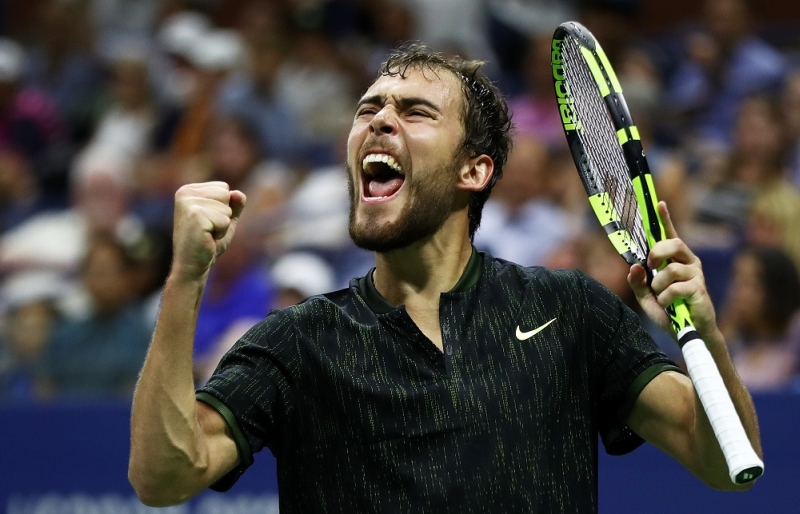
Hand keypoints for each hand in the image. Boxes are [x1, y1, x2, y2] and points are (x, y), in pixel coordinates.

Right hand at [171, 182, 245, 281]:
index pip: (223, 187)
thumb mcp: (226, 218)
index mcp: (188, 190)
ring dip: (222, 224)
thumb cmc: (208, 242)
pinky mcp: (195, 216)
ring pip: (226, 207)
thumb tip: (238, 194)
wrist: (192, 264)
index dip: (223, 207)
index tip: (209, 220)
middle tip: (209, 228)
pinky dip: (221, 232)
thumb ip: (234, 204)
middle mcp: (185, 193)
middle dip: (224, 214)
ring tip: (207, 233)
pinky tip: (207, 238)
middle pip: (226, 194)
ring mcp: (188, 203)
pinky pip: (225, 220)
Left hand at [627, 202, 716, 337]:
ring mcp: (696, 274)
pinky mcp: (699, 288)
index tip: (659, 203)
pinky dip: (666, 298)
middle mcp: (688, 262)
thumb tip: (634, 267)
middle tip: (651, 266)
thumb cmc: (669, 311)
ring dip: (659, 286)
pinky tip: (670, 306)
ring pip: (670, 270)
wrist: (687, 333)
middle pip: (672, 243)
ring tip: (662, 298)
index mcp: (675, 260)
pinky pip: (674, 288)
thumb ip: (638, 282)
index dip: (665, 219)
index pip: (669, 235)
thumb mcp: (646, 296)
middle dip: (657, 253)